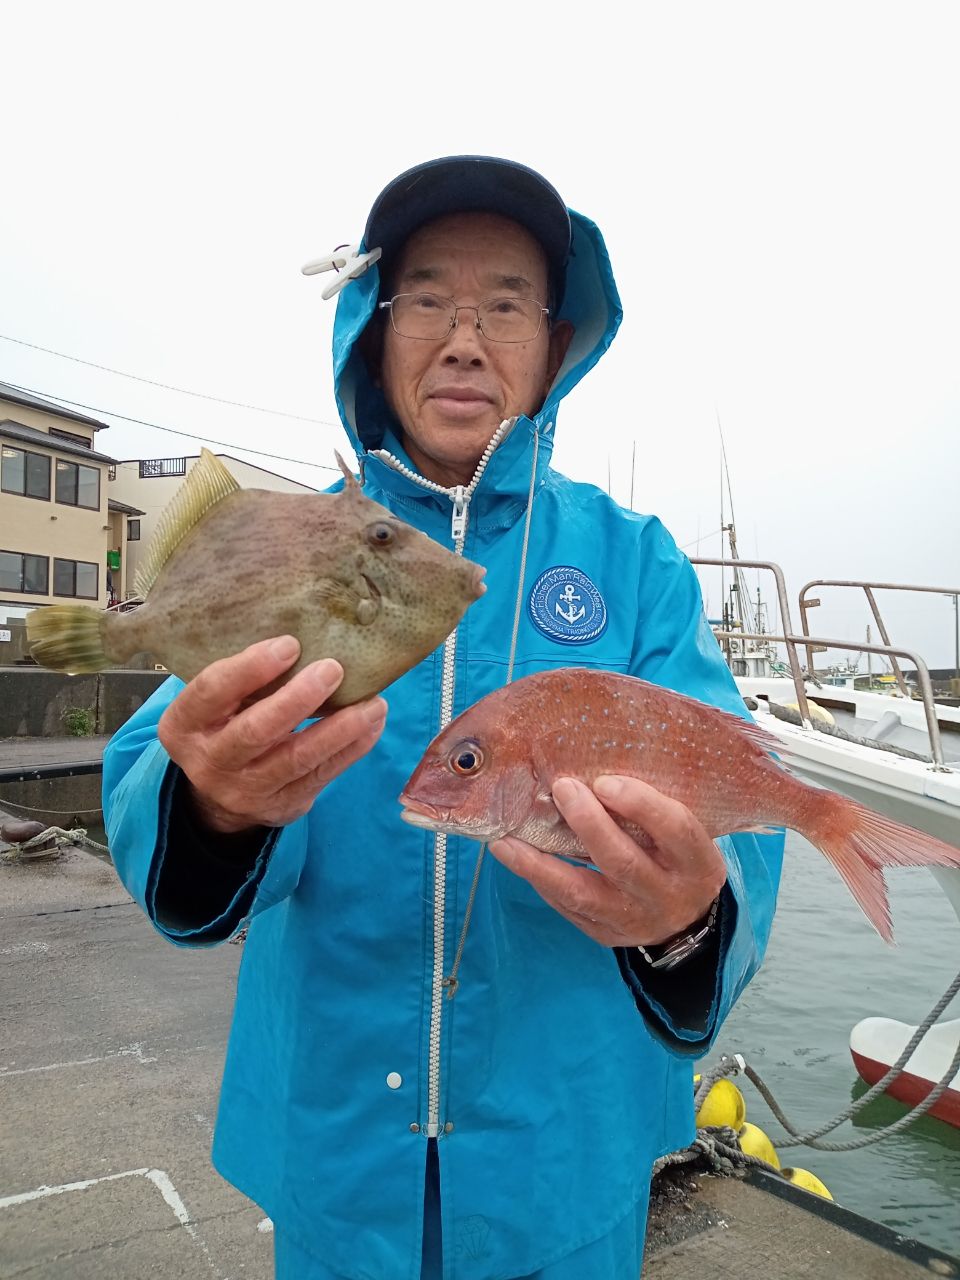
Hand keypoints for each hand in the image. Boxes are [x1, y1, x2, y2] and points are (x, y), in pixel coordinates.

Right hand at [158, 635, 386, 834]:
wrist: (218, 797)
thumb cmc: (224, 725)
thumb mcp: (215, 704)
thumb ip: (243, 679)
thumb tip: (305, 635)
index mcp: (183, 725)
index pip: (211, 691)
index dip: (250, 667)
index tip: (290, 644)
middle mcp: (210, 761)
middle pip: (256, 730)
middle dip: (298, 699)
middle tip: (333, 669)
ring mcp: (246, 790)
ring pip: (297, 759)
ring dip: (340, 729)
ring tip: (373, 703)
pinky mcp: (282, 804)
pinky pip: (321, 775)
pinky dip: (352, 748)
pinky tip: (372, 725)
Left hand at [488, 775, 726, 947]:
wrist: (688, 921)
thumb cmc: (679, 858)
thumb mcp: (683, 835)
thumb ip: (653, 808)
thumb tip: (595, 768)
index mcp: (698, 863)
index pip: (676, 830)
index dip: (641, 804)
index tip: (606, 780)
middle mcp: (668, 896)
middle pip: (624, 863)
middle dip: (588, 824)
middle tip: (562, 788)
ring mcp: (635, 921)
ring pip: (584, 894)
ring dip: (540, 864)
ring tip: (506, 840)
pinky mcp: (606, 935)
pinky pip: (568, 908)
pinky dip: (540, 879)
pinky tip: (515, 856)